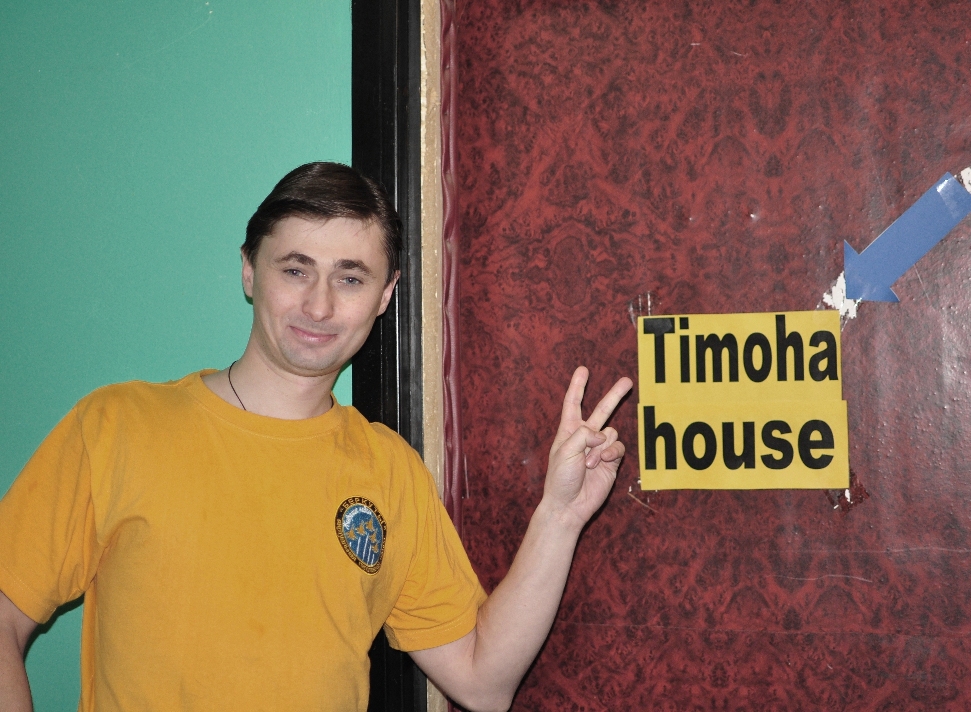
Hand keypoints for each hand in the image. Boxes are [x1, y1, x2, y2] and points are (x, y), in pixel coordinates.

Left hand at [543, 367, 632, 527]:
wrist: (569, 505)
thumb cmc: (561, 478)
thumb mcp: (565, 450)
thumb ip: (585, 434)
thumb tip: (604, 434)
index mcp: (569, 431)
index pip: (573, 403)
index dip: (578, 386)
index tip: (583, 369)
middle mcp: (585, 437)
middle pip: (602, 410)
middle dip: (614, 396)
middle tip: (627, 381)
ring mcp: (600, 449)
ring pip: (611, 433)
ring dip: (601, 447)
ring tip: (589, 463)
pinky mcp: (611, 461)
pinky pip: (618, 447)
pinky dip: (612, 452)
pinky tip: (602, 462)